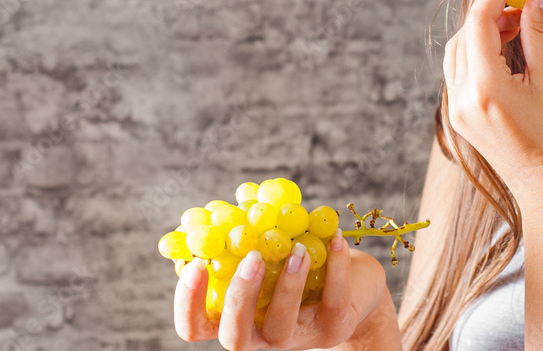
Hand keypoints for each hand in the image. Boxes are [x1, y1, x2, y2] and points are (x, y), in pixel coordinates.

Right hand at [174, 233, 387, 349]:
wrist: (355, 283)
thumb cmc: (299, 262)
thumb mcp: (270, 248)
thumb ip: (244, 236)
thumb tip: (221, 206)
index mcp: (236, 317)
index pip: (194, 328)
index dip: (188, 303)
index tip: (197, 263)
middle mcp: (261, 336)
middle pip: (234, 337)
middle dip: (239, 297)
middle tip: (252, 257)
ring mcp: (297, 338)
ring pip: (281, 326)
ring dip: (287, 284)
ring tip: (298, 247)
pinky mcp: (332, 329)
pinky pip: (332, 301)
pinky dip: (334, 266)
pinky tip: (334, 238)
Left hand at [442, 0, 542, 205]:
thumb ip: (538, 34)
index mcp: (483, 89)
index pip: (479, 21)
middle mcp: (461, 100)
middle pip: (464, 34)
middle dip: (489, 8)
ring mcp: (457, 113)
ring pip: (459, 53)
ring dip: (482, 30)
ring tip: (517, 19)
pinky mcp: (462, 121)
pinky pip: (461, 74)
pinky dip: (479, 53)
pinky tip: (506, 47)